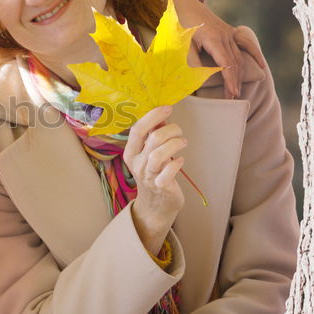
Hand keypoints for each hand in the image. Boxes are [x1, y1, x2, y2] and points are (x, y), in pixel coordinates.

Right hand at [123, 106, 185, 254]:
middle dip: (170, 130)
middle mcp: (137, 163)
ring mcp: (148, 176)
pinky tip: (181, 161)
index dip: (152, 116)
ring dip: (175, 144)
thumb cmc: (154, 172)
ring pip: (159, 154)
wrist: (155, 204)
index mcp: (130, 152)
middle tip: (179, 131)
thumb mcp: (147, 153)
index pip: (137, 129)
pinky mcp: (161, 187)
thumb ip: (152, 135)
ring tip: (182, 142)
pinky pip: (168, 172)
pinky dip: (177, 163)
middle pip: (152, 139)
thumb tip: (162, 115)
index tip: (167, 109)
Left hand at [171, 0, 266, 98]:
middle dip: (234, 82)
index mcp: (213, 39)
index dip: (229, 79)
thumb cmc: (181, 26)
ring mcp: (230, 33)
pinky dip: (255, 54)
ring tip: (237, 91)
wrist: (185, 5)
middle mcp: (225, 36)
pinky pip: (247, 43)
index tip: (231, 93)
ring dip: (240, 74)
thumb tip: (199, 79)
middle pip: (234, 63)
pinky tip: (261, 65)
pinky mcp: (231, 32)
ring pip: (240, 57)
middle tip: (232, 98)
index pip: (226, 63)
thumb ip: (193, 60)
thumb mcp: (183, 44)